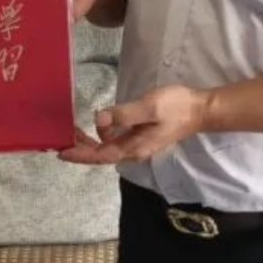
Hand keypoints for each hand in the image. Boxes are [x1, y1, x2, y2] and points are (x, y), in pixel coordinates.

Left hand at [57, 85, 211, 164]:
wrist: (200, 109)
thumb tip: (98, 118)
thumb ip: (124, 114)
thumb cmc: (176, 107)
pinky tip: (100, 123)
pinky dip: (103, 134)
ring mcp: (138, 145)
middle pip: (101, 154)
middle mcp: (134, 151)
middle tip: (63, 137)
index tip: (61, 153)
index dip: (80, 154)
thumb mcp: (149, 107)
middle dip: (81, 148)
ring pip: (108, 147)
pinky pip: (116, 140)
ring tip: (74, 130)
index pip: (101, 155)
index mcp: (134, 148)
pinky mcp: (141, 136)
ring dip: (91, 141)